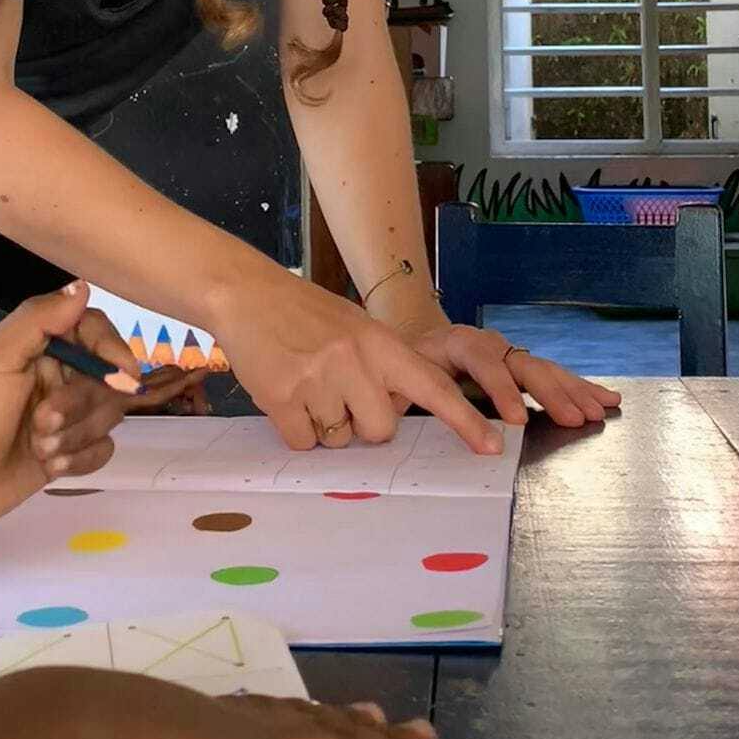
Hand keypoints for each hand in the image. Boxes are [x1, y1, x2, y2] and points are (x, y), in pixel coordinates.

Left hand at [0, 283, 193, 533]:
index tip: (121, 372)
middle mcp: (58, 377)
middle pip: (106, 380)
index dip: (113, 349)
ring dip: (76, 435)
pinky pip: (103, 449)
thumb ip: (39, 319)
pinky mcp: (69, 453)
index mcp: (41, 348)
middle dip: (78, 405)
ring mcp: (65, 418)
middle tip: (42, 423)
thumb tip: (84, 286)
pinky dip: (82, 459)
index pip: (95, 331)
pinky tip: (51, 467)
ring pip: (108, 416)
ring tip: (40, 449)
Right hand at [209, 268, 504, 456]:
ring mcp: (318, 380)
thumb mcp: (356, 328)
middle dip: (363, 424)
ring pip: (340, 440)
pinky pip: (303, 442)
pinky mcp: (282, 398)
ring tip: (307, 386)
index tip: (493, 447)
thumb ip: (383, 366)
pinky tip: (285, 394)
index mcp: (381, 343)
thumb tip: (399, 410)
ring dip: (326, 425)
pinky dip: (295, 428)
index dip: (465, 421)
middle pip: (381, 431)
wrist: (246, 292)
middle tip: (338, 394)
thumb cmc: (305, 313)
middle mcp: (355, 360)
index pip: (435, 387)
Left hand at [410, 324, 620, 427]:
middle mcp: (490, 343)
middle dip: (550, 394)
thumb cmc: (405, 366)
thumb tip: (421, 420)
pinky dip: (579, 388)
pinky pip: (553, 375)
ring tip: (598, 411)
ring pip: (545, 370)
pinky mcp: (520, 366)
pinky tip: (606, 398)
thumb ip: (417, 396)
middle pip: (524, 365)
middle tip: (572, 419)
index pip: (485, 363)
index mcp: (458, 343)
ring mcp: (508, 353)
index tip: (516, 421)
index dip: (502, 391)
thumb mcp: (405, 378)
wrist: (410, 344)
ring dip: (573, 392)